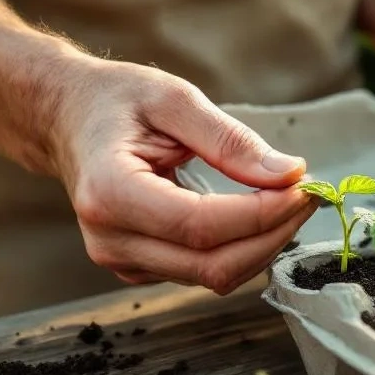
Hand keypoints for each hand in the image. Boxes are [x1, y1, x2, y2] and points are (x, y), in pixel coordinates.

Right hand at [51, 59, 316, 293]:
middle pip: (213, 265)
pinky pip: (203, 272)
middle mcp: (110, 238)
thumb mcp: (175, 99)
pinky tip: (258, 216)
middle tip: (307, 195)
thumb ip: (231, 141)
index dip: (263, 214)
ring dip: (264, 244)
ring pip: (214, 276)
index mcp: (110, 192)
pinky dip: (242, 249)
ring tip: (288, 200)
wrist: (67, 118)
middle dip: (274, 234)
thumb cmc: (115, 101)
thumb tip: (288, 174)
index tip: (304, 187)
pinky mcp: (138, 267)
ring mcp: (121, 259)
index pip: (202, 226)